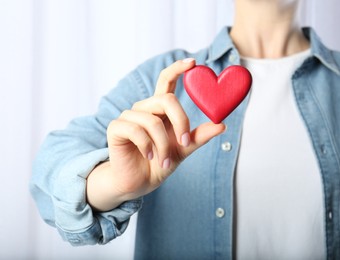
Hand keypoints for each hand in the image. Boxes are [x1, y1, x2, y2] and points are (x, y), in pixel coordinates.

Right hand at [86, 58, 225, 210]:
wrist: (139, 182)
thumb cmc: (159, 163)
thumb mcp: (183, 149)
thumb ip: (199, 136)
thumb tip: (222, 125)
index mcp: (160, 109)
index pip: (166, 81)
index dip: (178, 68)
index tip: (193, 62)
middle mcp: (144, 108)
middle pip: (166, 99)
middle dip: (180, 122)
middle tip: (185, 142)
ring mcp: (128, 116)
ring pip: (152, 121)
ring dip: (163, 145)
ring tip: (163, 161)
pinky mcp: (116, 128)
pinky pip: (135, 130)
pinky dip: (147, 146)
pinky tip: (148, 156)